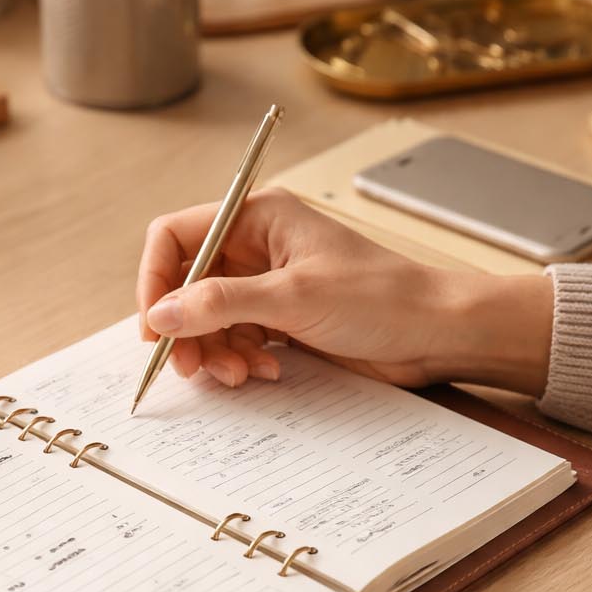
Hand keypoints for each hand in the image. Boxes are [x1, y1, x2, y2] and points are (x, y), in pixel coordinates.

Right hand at [136, 188, 553, 394]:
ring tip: (239, 373)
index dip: (156, 280)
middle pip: (187, 284)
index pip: (177, 236)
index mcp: (258, 217)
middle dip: (186, 327)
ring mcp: (269, 284)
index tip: (155, 326)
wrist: (436, 333)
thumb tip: (163, 313)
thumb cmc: (381, 297)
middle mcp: (258, 246)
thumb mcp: (293, 297)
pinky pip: (236, 338)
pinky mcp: (283, 319)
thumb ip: (221, 303)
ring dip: (214, 350)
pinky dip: (239, 358)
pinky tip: (264, 370)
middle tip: (191, 366)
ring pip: (209, 318)